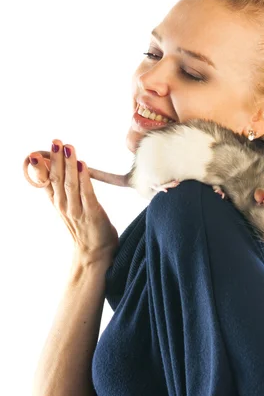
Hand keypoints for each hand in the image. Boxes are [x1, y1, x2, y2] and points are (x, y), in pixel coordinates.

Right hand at [27, 139, 118, 262]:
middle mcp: (64, 206)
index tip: (35, 153)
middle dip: (56, 159)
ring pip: (70, 184)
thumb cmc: (84, 228)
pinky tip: (83, 165)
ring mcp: (77, 211)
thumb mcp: (68, 207)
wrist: (95, 254)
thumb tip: (55, 167)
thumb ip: (61, 189)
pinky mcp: (92, 214)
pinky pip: (87, 193)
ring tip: (68, 147)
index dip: (41, 168)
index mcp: (57, 203)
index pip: (45, 182)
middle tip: (56, 141)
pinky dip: (84, 178)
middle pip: (57, 179)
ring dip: (69, 164)